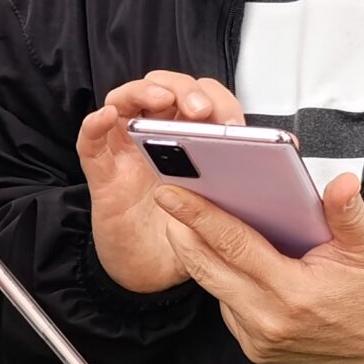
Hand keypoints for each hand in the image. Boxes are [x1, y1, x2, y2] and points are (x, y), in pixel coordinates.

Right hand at [75, 72, 244, 293]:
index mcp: (189, 140)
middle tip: (201, 110)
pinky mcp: (102, 174)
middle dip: (184, 90)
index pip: (201, 99)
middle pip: (163, 89)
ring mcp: (125, 152)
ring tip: (162, 101)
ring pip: (125, 100)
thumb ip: (238, 184)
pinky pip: (90, 141)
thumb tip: (273, 161)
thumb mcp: (220, 208)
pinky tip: (107, 117)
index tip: (233, 121)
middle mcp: (155, 138)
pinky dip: (94, 124)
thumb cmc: (184, 236)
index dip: (217, 101)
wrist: (152, 275)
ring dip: (144, 92)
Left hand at [156, 171, 363, 363]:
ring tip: (184, 218)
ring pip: (212, 287)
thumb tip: (341, 183)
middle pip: (207, 268)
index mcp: (294, 294)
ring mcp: (258, 339)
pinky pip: (225, 304)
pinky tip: (217, 252)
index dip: (198, 216)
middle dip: (181, 231)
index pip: (234, 246)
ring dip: (196, 254)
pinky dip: (218, 277)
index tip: (170, 192)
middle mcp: (269, 321)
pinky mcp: (256, 347)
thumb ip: (350, 213)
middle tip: (166, 198)